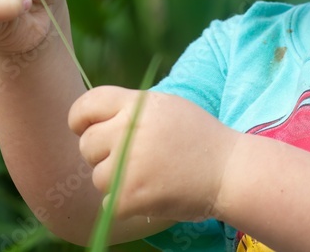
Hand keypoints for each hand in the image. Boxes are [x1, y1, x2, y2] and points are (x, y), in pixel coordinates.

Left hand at [68, 86, 238, 221]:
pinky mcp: (131, 195)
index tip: (84, 129)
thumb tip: (94, 119)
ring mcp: (129, 164)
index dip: (80, 119)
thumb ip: (131, 109)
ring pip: (98, 177)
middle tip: (130, 159)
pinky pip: (108, 203)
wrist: (229, 171)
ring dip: (116, 182)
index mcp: (138, 105)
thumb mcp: (167, 107)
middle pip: (87, 145)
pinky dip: (125, 204)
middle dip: (102, 154)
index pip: (87, 105)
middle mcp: (129, 130)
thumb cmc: (200, 138)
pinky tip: (150, 194)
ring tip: (147, 177)